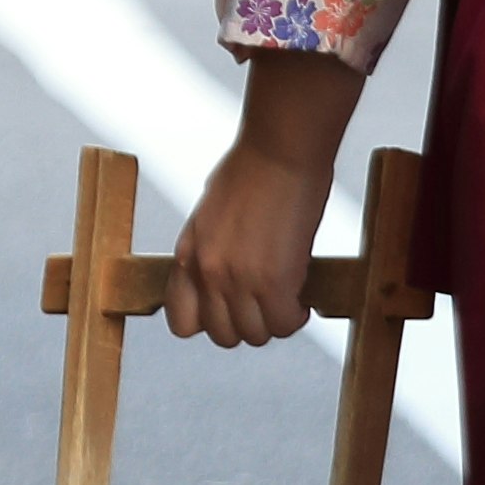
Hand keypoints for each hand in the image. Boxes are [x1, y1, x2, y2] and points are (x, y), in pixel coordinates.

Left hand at [164, 145, 327, 346]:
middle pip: (223, 334)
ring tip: (287, 300)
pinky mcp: (274, 282)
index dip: (209, 321)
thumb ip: (213, 250)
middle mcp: (208, 272)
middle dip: (247, 323)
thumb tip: (228, 273)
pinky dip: (296, 317)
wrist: (280, 149)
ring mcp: (239, 280)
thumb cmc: (253, 168)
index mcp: (188, 254)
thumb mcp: (213, 215)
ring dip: (274, 322)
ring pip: (255, 335)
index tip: (229, 311)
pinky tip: (302, 298)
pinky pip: (284, 323)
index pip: (181, 320)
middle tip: (266, 305)